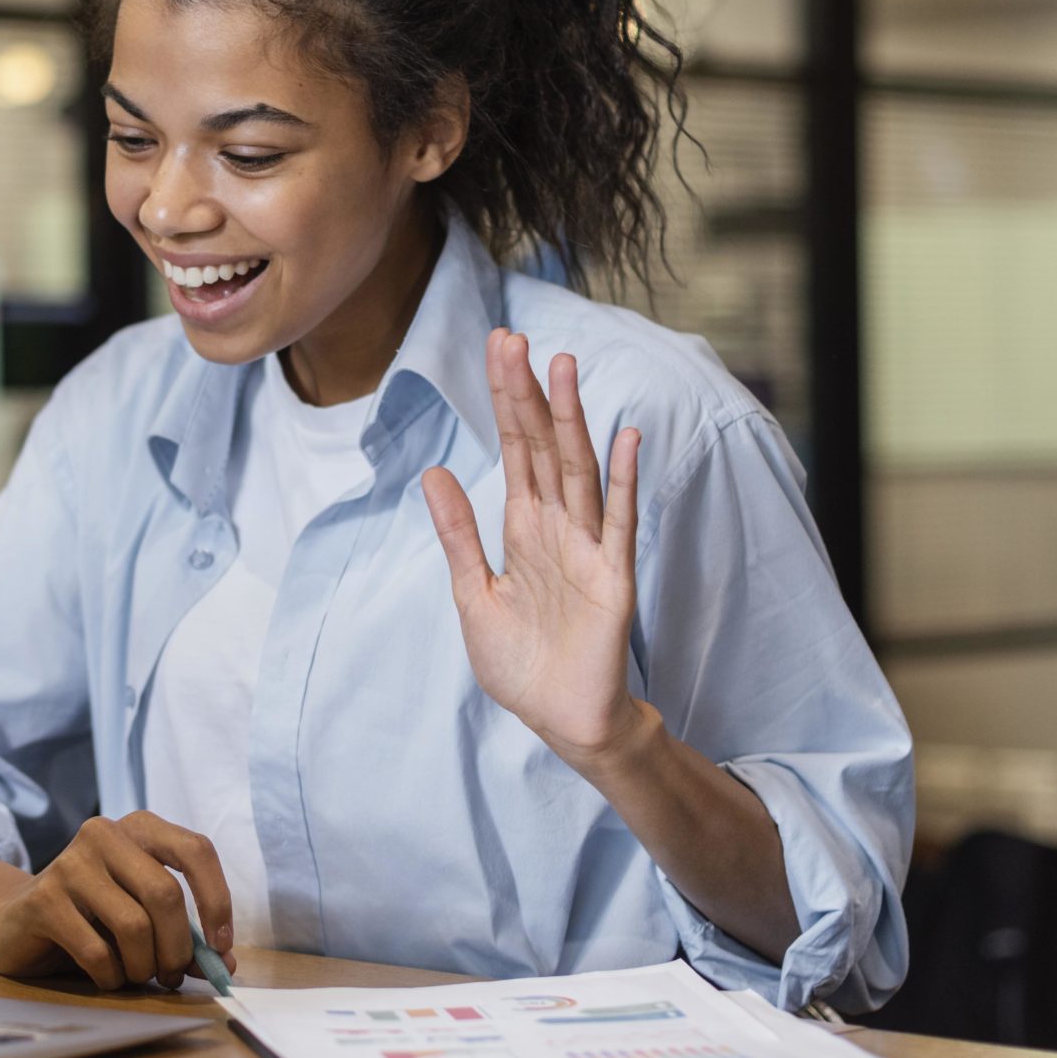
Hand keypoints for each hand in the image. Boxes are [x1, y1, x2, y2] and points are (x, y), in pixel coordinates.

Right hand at [0, 810, 235, 990]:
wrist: (14, 921)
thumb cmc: (92, 918)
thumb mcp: (145, 918)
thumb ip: (186, 936)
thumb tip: (226, 965)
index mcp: (139, 828)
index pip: (196, 851)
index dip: (217, 901)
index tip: (221, 945)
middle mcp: (104, 834)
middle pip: (165, 894)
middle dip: (178, 948)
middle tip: (173, 976)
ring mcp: (70, 864)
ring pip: (134, 926)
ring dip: (144, 966)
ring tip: (137, 976)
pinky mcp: (43, 900)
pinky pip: (98, 951)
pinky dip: (111, 976)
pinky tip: (106, 977)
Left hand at [419, 330, 649, 773]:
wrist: (561, 720)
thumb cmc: (522, 663)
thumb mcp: (473, 593)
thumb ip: (458, 534)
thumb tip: (433, 473)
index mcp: (523, 529)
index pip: (516, 451)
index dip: (506, 401)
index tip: (497, 349)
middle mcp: (558, 527)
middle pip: (543, 447)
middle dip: (527, 394)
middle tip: (514, 337)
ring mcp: (588, 548)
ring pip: (578, 470)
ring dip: (571, 419)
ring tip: (562, 366)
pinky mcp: (613, 578)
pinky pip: (618, 521)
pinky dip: (622, 479)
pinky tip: (624, 436)